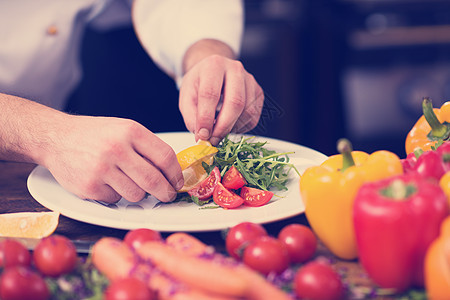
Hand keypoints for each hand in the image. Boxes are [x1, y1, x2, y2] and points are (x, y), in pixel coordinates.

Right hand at [43, 115, 182, 202]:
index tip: (177, 182)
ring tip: (127, 181)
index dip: (175, 174)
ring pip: (136, 194)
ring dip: (137, 193)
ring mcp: (102, 169)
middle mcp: (117, 149)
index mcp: (130, 131)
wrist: (56, 137)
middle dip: (165, 192)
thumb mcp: (124, 129)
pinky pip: (115, 199)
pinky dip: (115, 194)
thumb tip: (171, 172)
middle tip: (167, 195)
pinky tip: (106, 181)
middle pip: (154, 180)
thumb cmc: (94, 135)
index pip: (165, 157)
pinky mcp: (89, 186)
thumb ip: (147, 147)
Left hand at [179, 54, 263, 144]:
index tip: (202, 135)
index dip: (206, 118)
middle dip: (223, 126)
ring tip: (218, 132)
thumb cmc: (200, 84)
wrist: (213, 72)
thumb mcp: (187, 97)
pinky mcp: (258, 93)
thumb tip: (203, 136)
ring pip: (247, 112)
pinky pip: (253, 117)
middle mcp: (235, 69)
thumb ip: (191, 116)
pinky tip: (229, 126)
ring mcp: (250, 80)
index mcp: (214, 65)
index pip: (210, 94)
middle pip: (235, 102)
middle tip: (213, 140)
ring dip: (232, 128)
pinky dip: (241, 128)